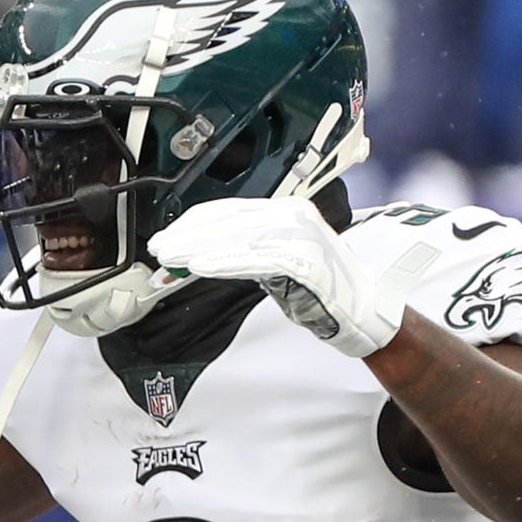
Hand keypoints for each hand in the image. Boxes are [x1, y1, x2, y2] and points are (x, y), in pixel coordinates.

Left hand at [147, 195, 402, 358]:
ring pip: (239, 238)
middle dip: (188, 235)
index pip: (228, 211)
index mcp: (286, 210)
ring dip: (199, 248)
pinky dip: (226, 261)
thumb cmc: (319, 290)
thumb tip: (194, 256)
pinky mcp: (306, 260)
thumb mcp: (274, 262)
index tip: (165, 237)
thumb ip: (240, 252)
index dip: (192, 224)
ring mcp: (302, 236)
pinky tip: (201, 266)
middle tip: (159, 247)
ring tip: (171, 256)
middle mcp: (294, 216)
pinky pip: (257, 259)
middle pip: (229, 221)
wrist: (363, 311)